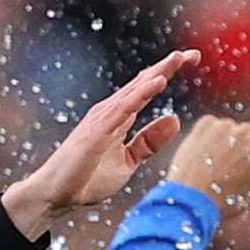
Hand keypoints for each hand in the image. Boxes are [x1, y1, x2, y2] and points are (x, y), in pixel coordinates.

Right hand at [0, 50, 194, 236]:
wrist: (56, 195)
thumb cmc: (86, 178)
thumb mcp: (128, 161)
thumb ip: (149, 142)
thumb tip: (175, 119)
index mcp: (119, 117)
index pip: (146, 88)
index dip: (167, 72)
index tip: (192, 59)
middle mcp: (110, 111)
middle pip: (143, 83)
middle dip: (168, 66)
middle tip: (194, 53)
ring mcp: (102, 119)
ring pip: (135, 90)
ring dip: (157, 73)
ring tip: (178, 59)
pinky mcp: (97, 130)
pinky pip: (124, 108)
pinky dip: (142, 94)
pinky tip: (159, 82)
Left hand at [167, 115, 249, 213]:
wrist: (189, 199)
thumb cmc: (228, 201)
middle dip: (248, 153)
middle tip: (232, 174)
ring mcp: (226, 125)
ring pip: (235, 133)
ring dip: (230, 146)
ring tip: (217, 167)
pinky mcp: (206, 124)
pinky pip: (216, 128)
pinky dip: (213, 140)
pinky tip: (207, 157)